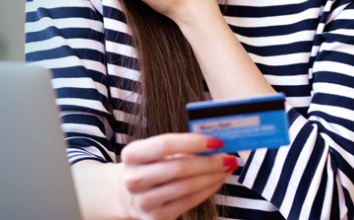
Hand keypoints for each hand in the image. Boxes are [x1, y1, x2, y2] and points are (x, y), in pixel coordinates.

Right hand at [111, 133, 236, 219]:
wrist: (125, 194)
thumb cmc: (147, 166)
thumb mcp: (153, 151)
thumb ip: (179, 147)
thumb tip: (214, 145)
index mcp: (132, 155)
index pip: (165, 144)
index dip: (193, 142)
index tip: (216, 141)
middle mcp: (134, 179)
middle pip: (179, 168)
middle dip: (209, 162)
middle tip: (228, 157)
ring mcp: (144, 201)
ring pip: (187, 187)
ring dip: (212, 176)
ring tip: (226, 168)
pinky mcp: (156, 217)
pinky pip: (189, 202)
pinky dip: (207, 190)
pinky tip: (216, 181)